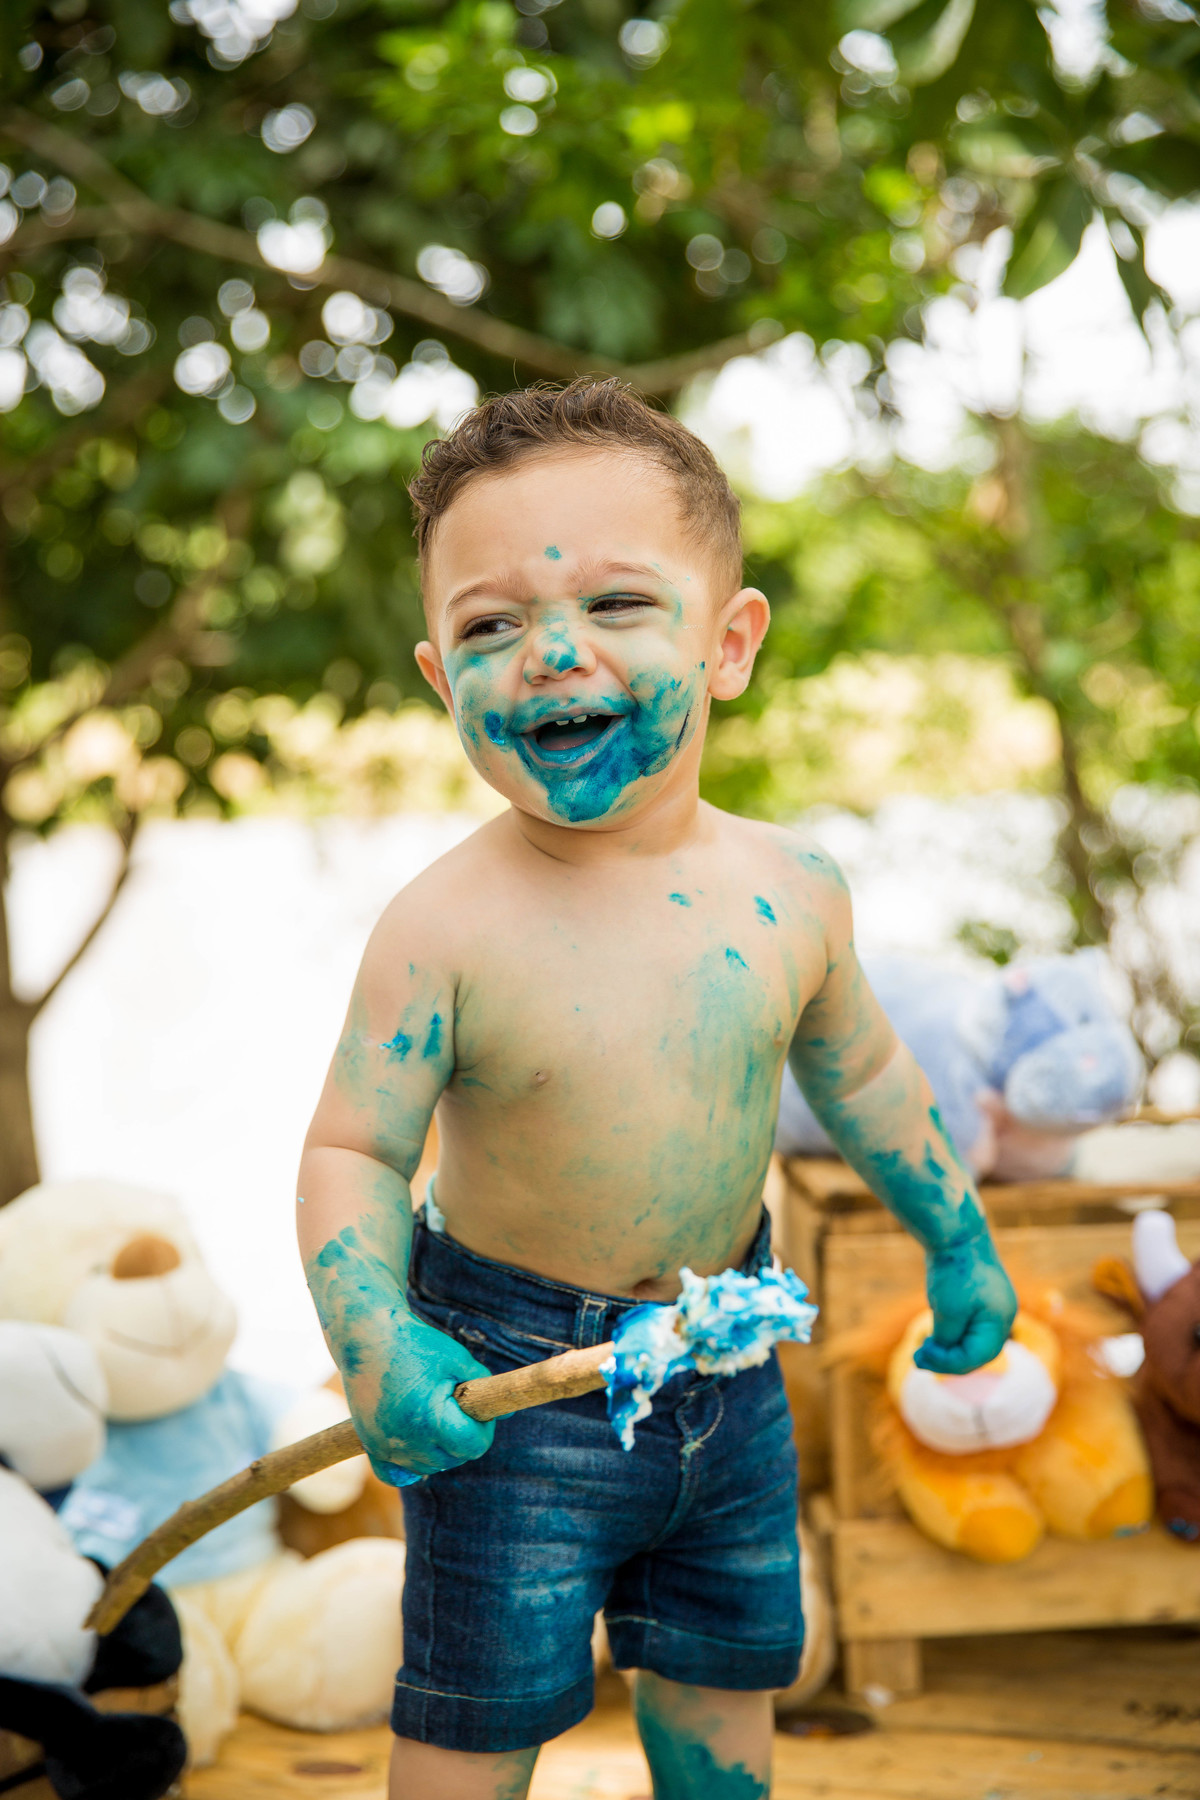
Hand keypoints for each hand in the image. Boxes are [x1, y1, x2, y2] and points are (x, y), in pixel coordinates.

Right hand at [344, 1309, 494, 1487]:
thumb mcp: (457, 1358)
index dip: (483, 1429)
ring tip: (436, 1415)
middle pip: (452, 1459)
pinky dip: (410, 1466)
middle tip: (458, 1408)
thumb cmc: (416, 1343)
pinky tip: (418, 1446)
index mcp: (431, 1418)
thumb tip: (508, 1412)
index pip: (472, 1446)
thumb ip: (483, 1385)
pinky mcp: (370, 1444)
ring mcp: (385, 1445)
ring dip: (439, 1451)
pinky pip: (395, 1475)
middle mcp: (406, 1439)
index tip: (479, 1409)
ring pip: (427, 1467)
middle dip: (463, 1438)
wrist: (366, 1336)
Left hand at [915, 1226, 1017, 1375]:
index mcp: (1000, 1321)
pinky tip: (932, 1333)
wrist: (956, 1231)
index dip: (948, 1363)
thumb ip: (947, 1339)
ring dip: (948, 1348)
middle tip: (918, 1358)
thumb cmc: (953, 1271)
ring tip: (922, 1349)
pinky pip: (969, 1325)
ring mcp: (993, 1306)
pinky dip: (951, 1333)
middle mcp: (1002, 1316)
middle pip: (977, 1352)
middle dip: (948, 1359)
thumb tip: (942, 1356)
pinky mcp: (982, 1297)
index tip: (921, 1354)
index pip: (976, 1357)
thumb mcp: (947, 1310)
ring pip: (972, 1340)